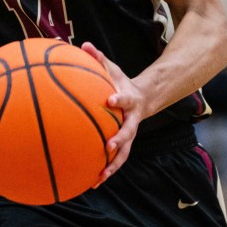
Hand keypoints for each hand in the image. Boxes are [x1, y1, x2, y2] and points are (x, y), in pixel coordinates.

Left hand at [81, 42, 142, 184]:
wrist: (142, 99)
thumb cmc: (120, 82)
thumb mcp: (112, 69)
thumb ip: (99, 58)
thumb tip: (84, 44)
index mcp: (128, 101)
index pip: (125, 99)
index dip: (119, 100)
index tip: (110, 100)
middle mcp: (131, 121)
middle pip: (128, 132)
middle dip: (119, 140)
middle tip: (108, 146)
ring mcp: (129, 135)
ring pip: (124, 153)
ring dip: (113, 165)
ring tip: (100, 177)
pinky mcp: (123, 145)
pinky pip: (115, 160)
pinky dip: (106, 171)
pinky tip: (91, 182)